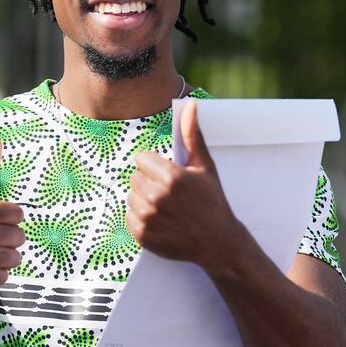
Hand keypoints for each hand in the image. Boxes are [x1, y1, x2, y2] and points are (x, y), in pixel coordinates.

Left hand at [126, 99, 246, 273]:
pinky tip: (160, 220)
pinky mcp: (142, 235)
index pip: (141, 159)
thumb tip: (189, 104)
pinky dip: (140, 217)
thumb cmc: (212, 201)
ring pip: (130, 196)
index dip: (155, 165)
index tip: (168, 174)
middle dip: (149, 181)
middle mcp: (157, 197)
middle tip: (169, 193)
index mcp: (171, 177)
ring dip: (143, 198)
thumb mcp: (204, 166)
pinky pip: (128, 215)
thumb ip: (192, 134)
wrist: (217, 243)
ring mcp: (148, 217)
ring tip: (165, 207)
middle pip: (135, 177)